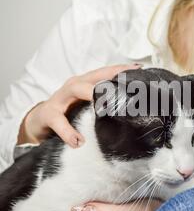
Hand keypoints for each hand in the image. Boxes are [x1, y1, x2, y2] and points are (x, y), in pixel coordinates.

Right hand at [17, 63, 142, 146]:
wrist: (39, 123)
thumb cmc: (68, 115)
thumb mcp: (86, 109)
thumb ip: (103, 108)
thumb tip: (132, 115)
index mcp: (85, 84)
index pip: (105, 73)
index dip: (121, 70)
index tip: (138, 70)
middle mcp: (74, 86)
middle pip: (93, 76)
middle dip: (110, 78)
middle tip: (127, 87)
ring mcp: (60, 98)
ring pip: (76, 89)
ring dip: (90, 95)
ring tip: (103, 107)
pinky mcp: (48, 114)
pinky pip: (58, 121)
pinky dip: (68, 132)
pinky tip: (78, 141)